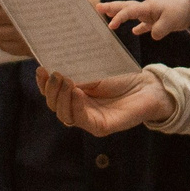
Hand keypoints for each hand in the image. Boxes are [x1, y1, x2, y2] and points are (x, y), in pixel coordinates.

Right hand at [34, 67, 172, 134]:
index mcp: (75, 96)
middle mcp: (79, 110)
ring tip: (64, 80)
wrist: (149, 86)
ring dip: (62, 97)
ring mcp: (89, 120)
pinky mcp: (101, 127)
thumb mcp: (95, 72)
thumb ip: (77, 73)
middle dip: (51, 90)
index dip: (43, 83)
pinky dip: (76, 105)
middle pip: (55, 105)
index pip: (53, 93)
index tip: (40, 68)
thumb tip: (53, 63)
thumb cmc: (123, 77)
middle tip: (54, 74)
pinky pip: (82, 119)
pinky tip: (76, 92)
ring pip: (64, 114)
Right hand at [103, 0, 189, 39]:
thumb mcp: (170, 21)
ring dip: (119, 14)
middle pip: (125, 6)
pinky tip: (133, 32)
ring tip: (107, 14)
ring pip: (131, 12)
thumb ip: (159, 29)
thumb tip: (151, 35)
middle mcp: (146, 9)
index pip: (129, 11)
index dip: (119, 18)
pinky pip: (143, 23)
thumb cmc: (181, 11)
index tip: (111, 26)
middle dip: (111, 7)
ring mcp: (150, 14)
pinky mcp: (157, 19)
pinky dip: (137, 26)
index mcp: (147, 7)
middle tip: (97, 7)